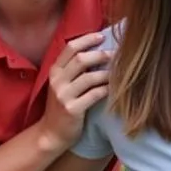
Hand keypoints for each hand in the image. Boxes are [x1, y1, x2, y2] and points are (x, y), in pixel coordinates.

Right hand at [40, 32, 111, 150]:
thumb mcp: (61, 85)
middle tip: (116, 54)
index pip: (70, 47)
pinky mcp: (72, 110)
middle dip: (101, 54)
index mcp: (54, 72)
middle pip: (81, 59)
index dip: (87, 39)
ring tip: (119, 72)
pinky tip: (114, 89)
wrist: (51, 134)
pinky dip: (106, 89)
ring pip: (89, 77)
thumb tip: (97, 51)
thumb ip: (73, 70)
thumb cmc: (61, 107)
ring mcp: (64, 96)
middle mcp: (57, 81)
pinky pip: (94, 95)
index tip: (102, 36)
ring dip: (107, 73)